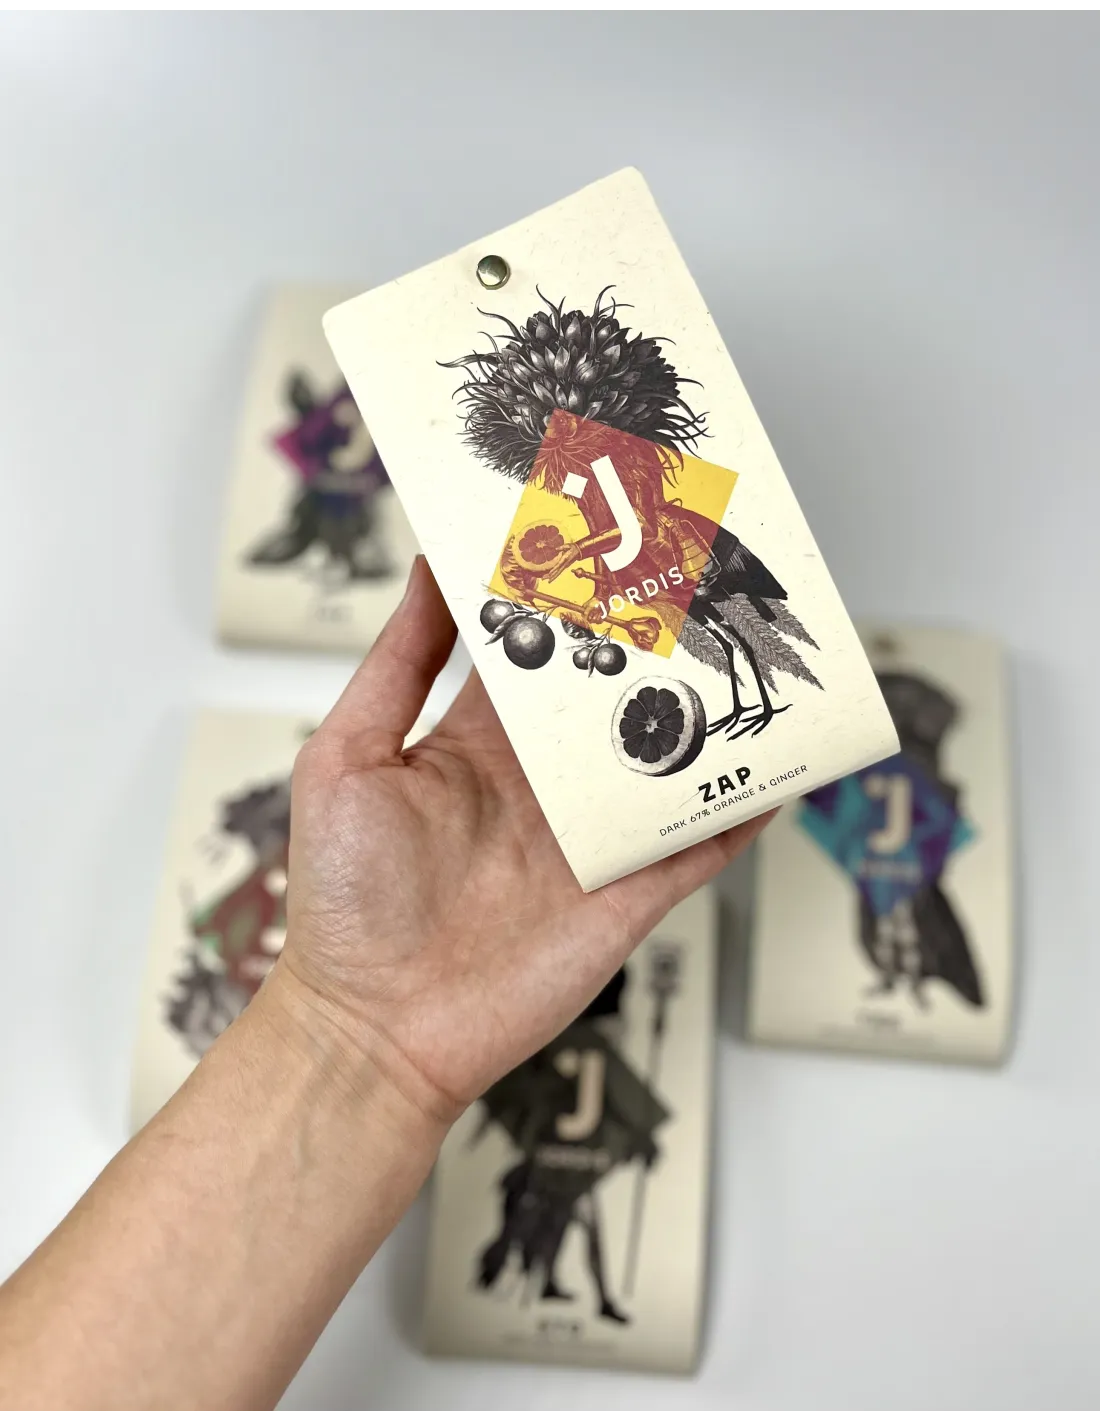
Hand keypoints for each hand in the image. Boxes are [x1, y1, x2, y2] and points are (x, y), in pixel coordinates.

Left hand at [269, 557, 770, 1125]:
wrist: (377, 1028)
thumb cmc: (345, 899)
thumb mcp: (348, 758)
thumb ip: (398, 666)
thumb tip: (427, 568)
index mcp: (479, 741)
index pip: (539, 652)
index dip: (572, 600)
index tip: (607, 541)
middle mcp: (543, 782)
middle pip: (618, 696)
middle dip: (657, 645)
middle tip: (706, 579)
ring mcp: (591, 838)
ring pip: (670, 761)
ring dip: (712, 716)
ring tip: (758, 652)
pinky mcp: (629, 894)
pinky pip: (698, 844)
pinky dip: (740, 809)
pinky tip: (780, 767)